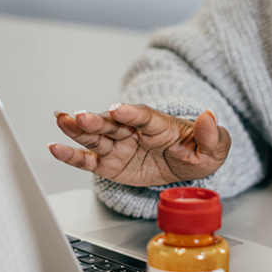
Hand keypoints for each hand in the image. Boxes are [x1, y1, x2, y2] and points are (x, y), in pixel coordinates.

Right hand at [48, 103, 229, 188]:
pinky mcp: (110, 163)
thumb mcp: (215, 147)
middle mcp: (134, 131)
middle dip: (96, 120)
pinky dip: (72, 155)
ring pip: (96, 137)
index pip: (143, 117)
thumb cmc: (199, 150)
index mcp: (159, 124)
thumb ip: (211, 134)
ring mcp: (120, 146)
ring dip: (78, 130)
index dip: (130, 113)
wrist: (189, 163)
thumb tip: (210, 117)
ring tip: (61, 121)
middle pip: (113, 123)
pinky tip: (55, 148)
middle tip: (79, 116)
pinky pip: (89, 160)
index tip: (117, 109)